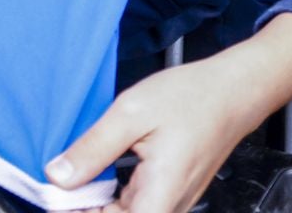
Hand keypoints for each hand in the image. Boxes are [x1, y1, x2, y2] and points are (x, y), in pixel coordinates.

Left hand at [45, 14, 291, 211]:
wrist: (233, 90)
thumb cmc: (192, 97)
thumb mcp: (131, 113)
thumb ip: (93, 149)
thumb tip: (57, 178)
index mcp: (160, 195)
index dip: (79, 212)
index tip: (57, 193)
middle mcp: (170, 207)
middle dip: (85, 207)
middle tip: (64, 180)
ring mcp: (174, 202)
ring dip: (98, 202)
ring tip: (79, 175)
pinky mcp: (173, 193)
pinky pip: (138, 205)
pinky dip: (113, 195)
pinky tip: (101, 173)